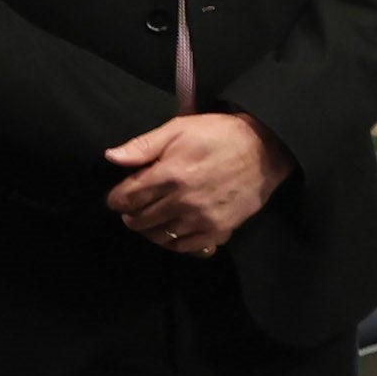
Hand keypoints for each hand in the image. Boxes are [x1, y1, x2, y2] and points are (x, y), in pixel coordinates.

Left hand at [102, 113, 286, 256]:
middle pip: (140, 220)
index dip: (116, 198)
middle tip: (133, 208)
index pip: (127, 197)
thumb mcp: (179, 129)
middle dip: (130, 214)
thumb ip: (143, 146)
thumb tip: (111, 157)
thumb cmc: (219, 134)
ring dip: (148, 229)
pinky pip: (184, 246)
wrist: (265, 149)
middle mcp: (182, 201)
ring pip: (159, 236)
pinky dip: (171, 242)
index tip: (118, 196)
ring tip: (150, 219)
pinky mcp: (217, 230)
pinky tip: (171, 231)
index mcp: (170, 174)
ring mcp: (201, 218)